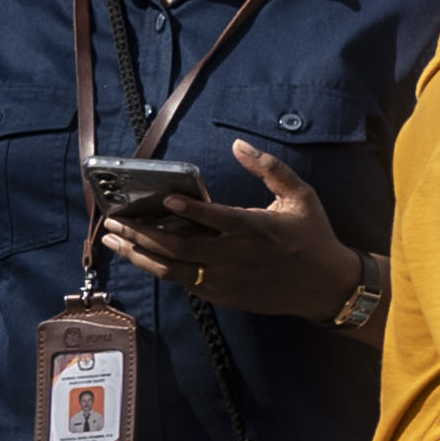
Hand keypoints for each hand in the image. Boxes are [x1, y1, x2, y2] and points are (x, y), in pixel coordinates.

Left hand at [103, 142, 366, 322]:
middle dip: (140, 232)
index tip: (163, 200)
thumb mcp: (301, 197)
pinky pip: (183, 282)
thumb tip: (238, 145)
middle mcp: (234, 256)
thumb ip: (270, 169)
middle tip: (114, 220)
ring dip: (138, 254)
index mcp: (253, 228)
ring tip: (112, 240)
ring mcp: (225, 279)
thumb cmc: (312, 237)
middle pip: (178, 246)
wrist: (326, 286)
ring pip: (171, 268)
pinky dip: (158, 269)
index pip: (213, 218)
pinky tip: (140, 257)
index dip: (187, 210)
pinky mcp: (222, 295)